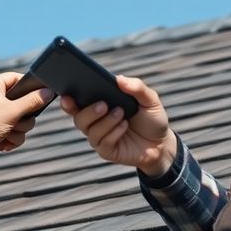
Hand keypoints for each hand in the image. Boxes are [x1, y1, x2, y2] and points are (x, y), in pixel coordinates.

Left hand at [0, 72, 54, 160]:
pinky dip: (8, 138)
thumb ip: (32, 101)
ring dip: (16, 132)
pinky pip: (10, 130)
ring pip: (18, 120)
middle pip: (22, 103)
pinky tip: (0, 143)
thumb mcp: (12, 112)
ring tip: (5, 136)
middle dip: (22, 120)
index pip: (17, 78)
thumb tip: (47, 92)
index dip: (29, 87)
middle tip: (15, 124)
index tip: (37, 97)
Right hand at [60, 75, 176, 176]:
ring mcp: (100, 137)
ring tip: (121, 113)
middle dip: (88, 110)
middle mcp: (96, 121)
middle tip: (103, 104)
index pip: (77, 102)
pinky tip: (124, 126)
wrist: (162, 143)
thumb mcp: (149, 99)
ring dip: (105, 121)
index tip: (67, 95)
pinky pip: (102, 143)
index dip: (68, 100)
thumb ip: (136, 87)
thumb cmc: (152, 118)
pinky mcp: (107, 151)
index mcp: (99, 105)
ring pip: (89, 130)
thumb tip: (118, 78)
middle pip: (78, 117)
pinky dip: (113, 133)